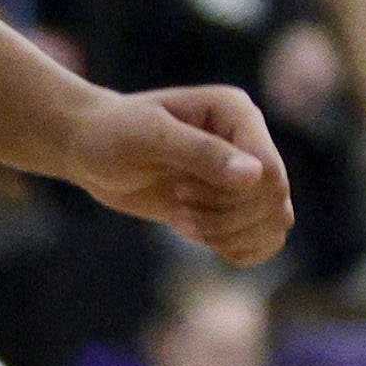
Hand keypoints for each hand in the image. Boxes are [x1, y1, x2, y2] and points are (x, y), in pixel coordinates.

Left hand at [64, 79, 287, 265]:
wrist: (89, 149)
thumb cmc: (111, 134)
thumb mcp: (147, 137)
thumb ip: (200, 153)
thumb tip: (255, 175)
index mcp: (237, 115)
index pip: (270, 171)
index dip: (232, 197)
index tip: (180, 190)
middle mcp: (249, 143)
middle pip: (275, 201)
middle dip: (226, 218)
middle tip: (178, 207)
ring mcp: (244, 174)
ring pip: (276, 222)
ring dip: (230, 235)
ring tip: (183, 222)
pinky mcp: (232, 203)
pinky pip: (265, 239)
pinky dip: (238, 250)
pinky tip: (198, 238)